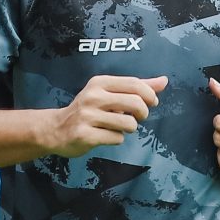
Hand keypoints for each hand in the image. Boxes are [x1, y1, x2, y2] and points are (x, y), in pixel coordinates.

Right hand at [46, 76, 162, 156]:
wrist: (55, 129)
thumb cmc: (88, 110)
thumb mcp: (108, 93)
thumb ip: (136, 87)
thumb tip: (164, 81)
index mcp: (99, 83)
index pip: (135, 84)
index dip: (150, 95)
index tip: (151, 102)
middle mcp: (93, 97)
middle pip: (136, 104)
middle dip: (143, 114)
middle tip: (138, 118)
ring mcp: (88, 116)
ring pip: (129, 124)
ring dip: (129, 129)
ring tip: (118, 127)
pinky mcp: (85, 135)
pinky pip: (116, 139)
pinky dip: (116, 139)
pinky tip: (105, 135)